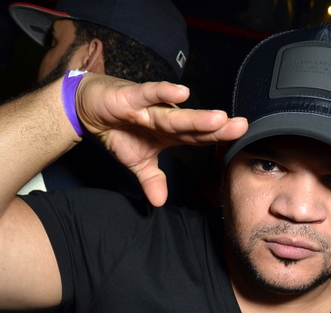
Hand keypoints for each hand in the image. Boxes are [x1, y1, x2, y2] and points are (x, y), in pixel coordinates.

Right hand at [75, 75, 247, 205]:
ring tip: (219, 119)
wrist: (88, 109)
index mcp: (169, 134)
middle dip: (217, 128)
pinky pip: (149, 95)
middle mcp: (163, 119)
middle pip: (193, 126)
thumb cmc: (118, 130)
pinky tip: (182, 93)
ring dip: (196, 117)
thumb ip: (151, 180)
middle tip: (242, 127)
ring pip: (175, 114)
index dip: (217, 140)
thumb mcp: (136, 162)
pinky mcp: (130, 97)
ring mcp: (149, 107)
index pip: (197, 138)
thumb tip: (159, 202)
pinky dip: (164, 93)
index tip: (241, 142)